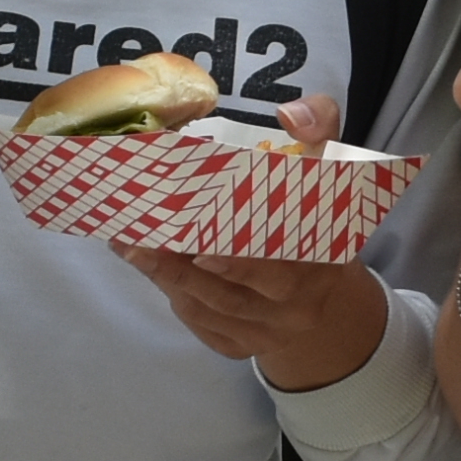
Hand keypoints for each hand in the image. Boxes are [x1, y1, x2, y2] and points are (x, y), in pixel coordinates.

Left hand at [115, 97, 385, 385]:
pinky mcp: (241, 347)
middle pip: (234, 294)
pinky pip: (201, 325)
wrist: (327, 304)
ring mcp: (267, 331)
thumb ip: (320, 131)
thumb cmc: (318, 222)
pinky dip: (174, 296)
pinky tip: (148, 267)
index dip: (243, 261)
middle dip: (184, 271)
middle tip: (143, 241)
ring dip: (166, 279)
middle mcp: (296, 304)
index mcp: (322, 259)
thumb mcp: (332, 173)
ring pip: (210, 309)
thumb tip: (290, 114)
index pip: (284, 262)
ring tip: (129, 246)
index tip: (204, 250)